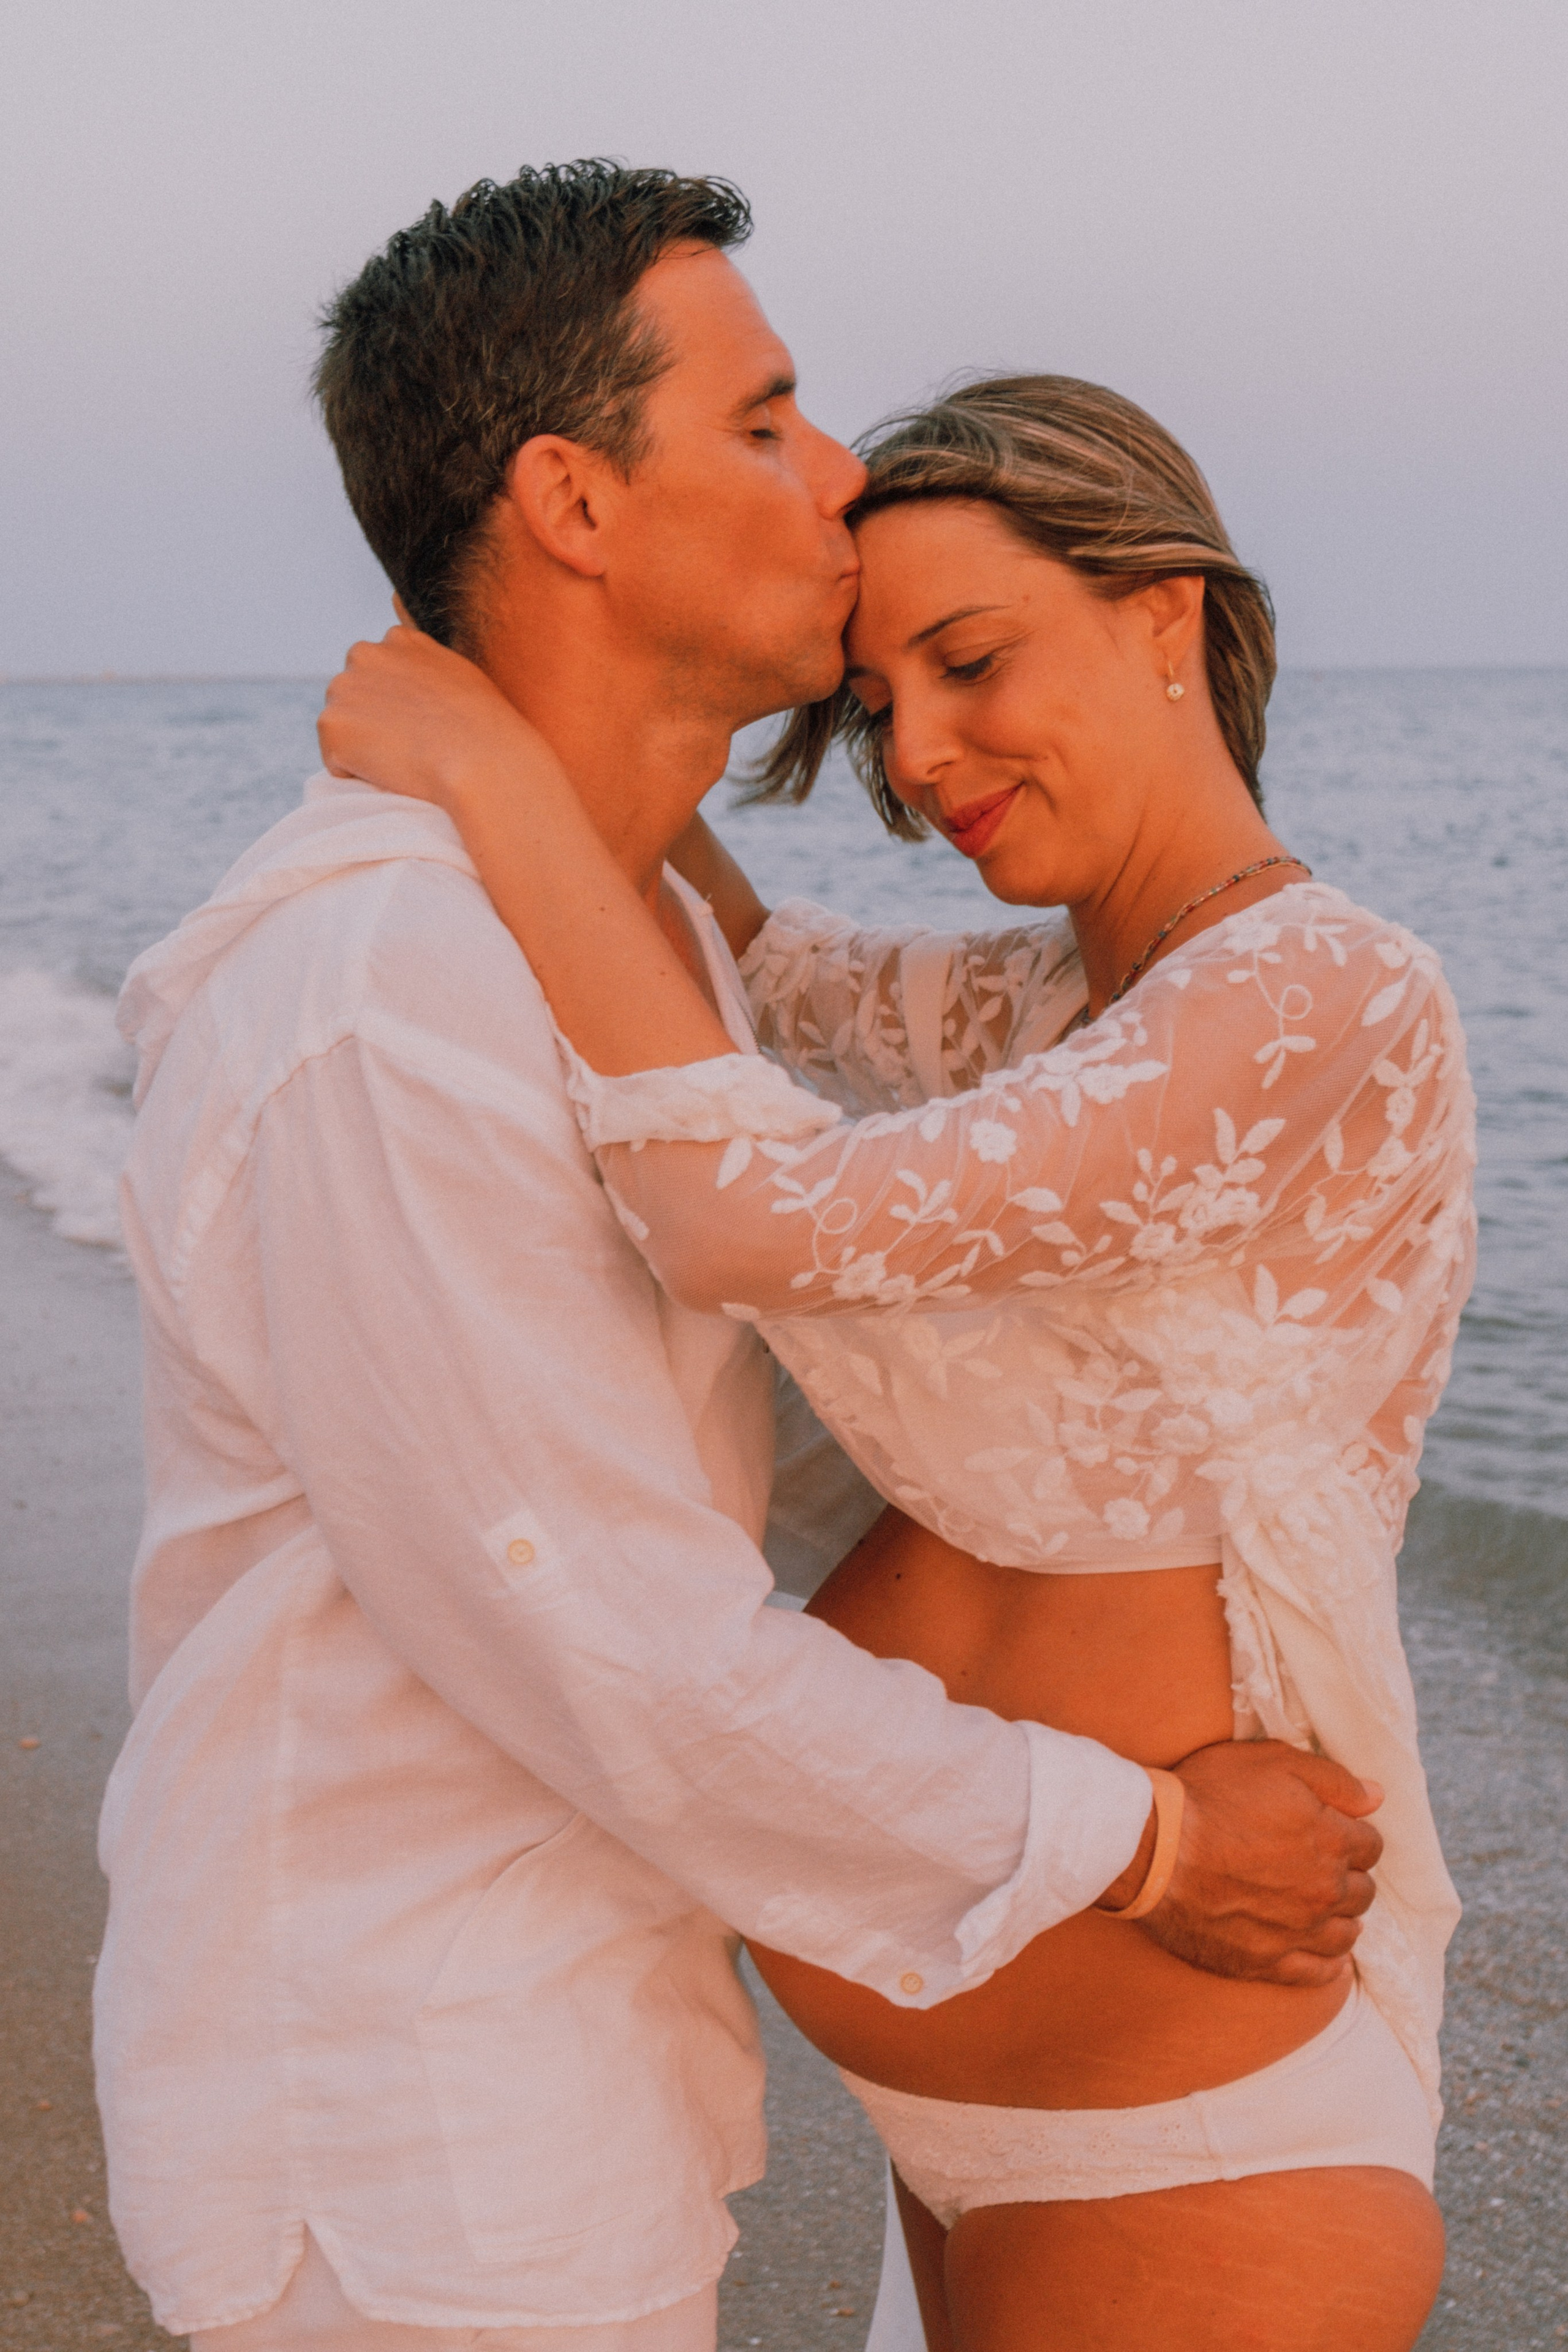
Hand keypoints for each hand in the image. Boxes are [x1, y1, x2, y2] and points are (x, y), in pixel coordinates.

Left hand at [317, 604, 552, 810]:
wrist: (479, 758)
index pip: (380, 679)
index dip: (401, 709)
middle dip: (375, 723)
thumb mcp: (456, 667)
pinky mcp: (331, 725)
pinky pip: (336, 762)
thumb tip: (394, 599)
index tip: (426, 724)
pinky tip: (392, 772)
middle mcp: (364, 655)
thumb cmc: (480, 722)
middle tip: (416, 745)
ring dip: (366, 748)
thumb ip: (421, 649)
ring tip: (407, 758)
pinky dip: (357, 773)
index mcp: (396, 641)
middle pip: (355, 701)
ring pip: (344, 730)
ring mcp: (343, 689)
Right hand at [1099, 1740, 1383, 1986]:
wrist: (1154, 1849)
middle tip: (1325, 1866)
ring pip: (1345, 1934)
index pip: (1371, 1845)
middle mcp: (1324, 1892)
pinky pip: (1315, 1973)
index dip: (1354, 1834)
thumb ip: (1332, 1779)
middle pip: (1362, 1891)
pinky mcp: (1265, 1962)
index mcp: (1331, 1841)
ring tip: (1327, 1908)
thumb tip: (1377, 1796)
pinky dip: (1329, 1965)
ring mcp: (1297, 1932)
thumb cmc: (1209, 1796)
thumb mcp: (1272, 1762)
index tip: (1334, 1830)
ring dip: (1343, 1918)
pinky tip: (1329, 1958)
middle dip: (1350, 1876)